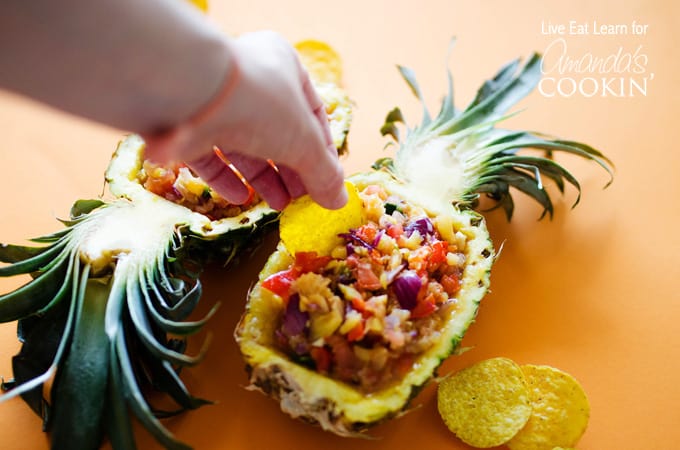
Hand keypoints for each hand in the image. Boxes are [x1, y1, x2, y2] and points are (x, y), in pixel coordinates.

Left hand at [143, 31, 346, 210]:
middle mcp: (249, 81)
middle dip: (293, 170)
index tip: (328, 182)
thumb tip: (338, 201)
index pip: (312, 113)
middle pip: (279, 133)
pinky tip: (240, 198)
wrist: (187, 94)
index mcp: (283, 66)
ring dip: (263, 178)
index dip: (323, 151)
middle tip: (302, 199)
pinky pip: (210, 154)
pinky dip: (226, 178)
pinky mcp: (186, 124)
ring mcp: (215, 103)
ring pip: (244, 145)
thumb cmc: (260, 105)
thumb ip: (323, 173)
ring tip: (279, 204)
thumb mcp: (304, 142)